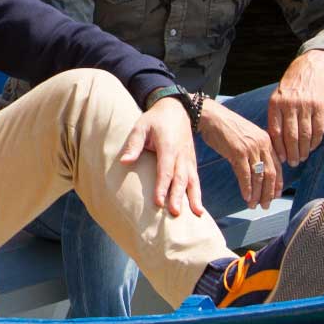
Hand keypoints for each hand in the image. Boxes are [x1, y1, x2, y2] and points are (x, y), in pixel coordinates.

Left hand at [119, 97, 203, 216]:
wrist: (176, 109)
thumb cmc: (155, 120)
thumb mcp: (141, 126)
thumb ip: (134, 144)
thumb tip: (124, 162)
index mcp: (168, 146)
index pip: (165, 170)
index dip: (162, 187)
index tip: (158, 202)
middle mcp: (181, 155)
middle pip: (180, 178)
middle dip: (178, 196)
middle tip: (174, 213)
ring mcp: (188, 158)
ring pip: (192, 180)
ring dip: (194, 198)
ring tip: (196, 214)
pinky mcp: (192, 161)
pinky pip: (196, 179)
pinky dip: (198, 193)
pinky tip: (198, 209)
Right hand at [198, 101, 282, 208]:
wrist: (210, 116)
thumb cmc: (225, 127)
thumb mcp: (246, 136)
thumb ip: (255, 150)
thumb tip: (258, 168)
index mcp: (266, 140)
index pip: (277, 166)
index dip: (277, 183)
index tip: (275, 196)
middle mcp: (262, 144)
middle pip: (271, 174)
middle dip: (269, 193)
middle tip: (265, 205)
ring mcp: (250, 148)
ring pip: (259, 177)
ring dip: (257, 194)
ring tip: (254, 205)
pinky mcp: (238, 152)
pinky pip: (245, 175)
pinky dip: (247, 188)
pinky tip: (246, 197)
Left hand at [267, 51, 323, 166]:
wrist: (308, 70)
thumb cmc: (289, 90)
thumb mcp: (276, 99)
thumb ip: (275, 118)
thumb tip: (273, 144)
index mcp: (275, 104)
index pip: (275, 131)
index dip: (278, 148)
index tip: (280, 160)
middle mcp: (290, 105)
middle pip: (291, 136)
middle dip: (291, 153)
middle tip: (293, 164)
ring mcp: (306, 105)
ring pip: (305, 134)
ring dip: (304, 150)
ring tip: (302, 158)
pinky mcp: (320, 106)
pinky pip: (318, 128)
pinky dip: (315, 141)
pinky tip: (312, 148)